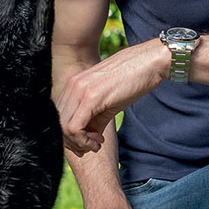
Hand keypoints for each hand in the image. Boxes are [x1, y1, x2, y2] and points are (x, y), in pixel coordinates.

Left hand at [56, 39, 165, 155]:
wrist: (150, 62)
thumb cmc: (134, 79)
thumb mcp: (109, 102)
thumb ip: (95, 119)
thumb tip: (89, 137)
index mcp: (74, 84)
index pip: (59, 116)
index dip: (71, 135)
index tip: (90, 141)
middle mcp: (72, 86)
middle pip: (58, 124)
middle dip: (74, 142)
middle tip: (93, 146)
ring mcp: (80, 90)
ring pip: (63, 128)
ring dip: (80, 143)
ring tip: (97, 144)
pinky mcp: (90, 97)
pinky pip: (74, 128)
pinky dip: (84, 141)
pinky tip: (99, 141)